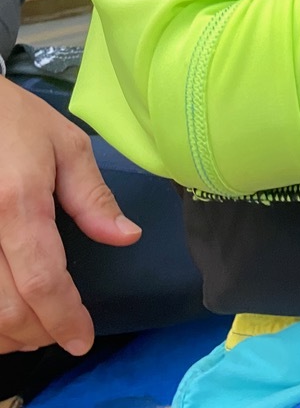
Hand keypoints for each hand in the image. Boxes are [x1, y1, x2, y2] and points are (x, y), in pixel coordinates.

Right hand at [0, 75, 140, 355]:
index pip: (42, 279)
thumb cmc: (13, 120)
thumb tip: (126, 237)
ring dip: (5, 333)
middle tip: (62, 335)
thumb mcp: (65, 145)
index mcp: (18, 204)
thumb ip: (93, 197)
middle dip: (38, 332)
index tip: (82, 340)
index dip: (63, 318)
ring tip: (34, 331)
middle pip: (5, 307)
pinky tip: (4, 315)